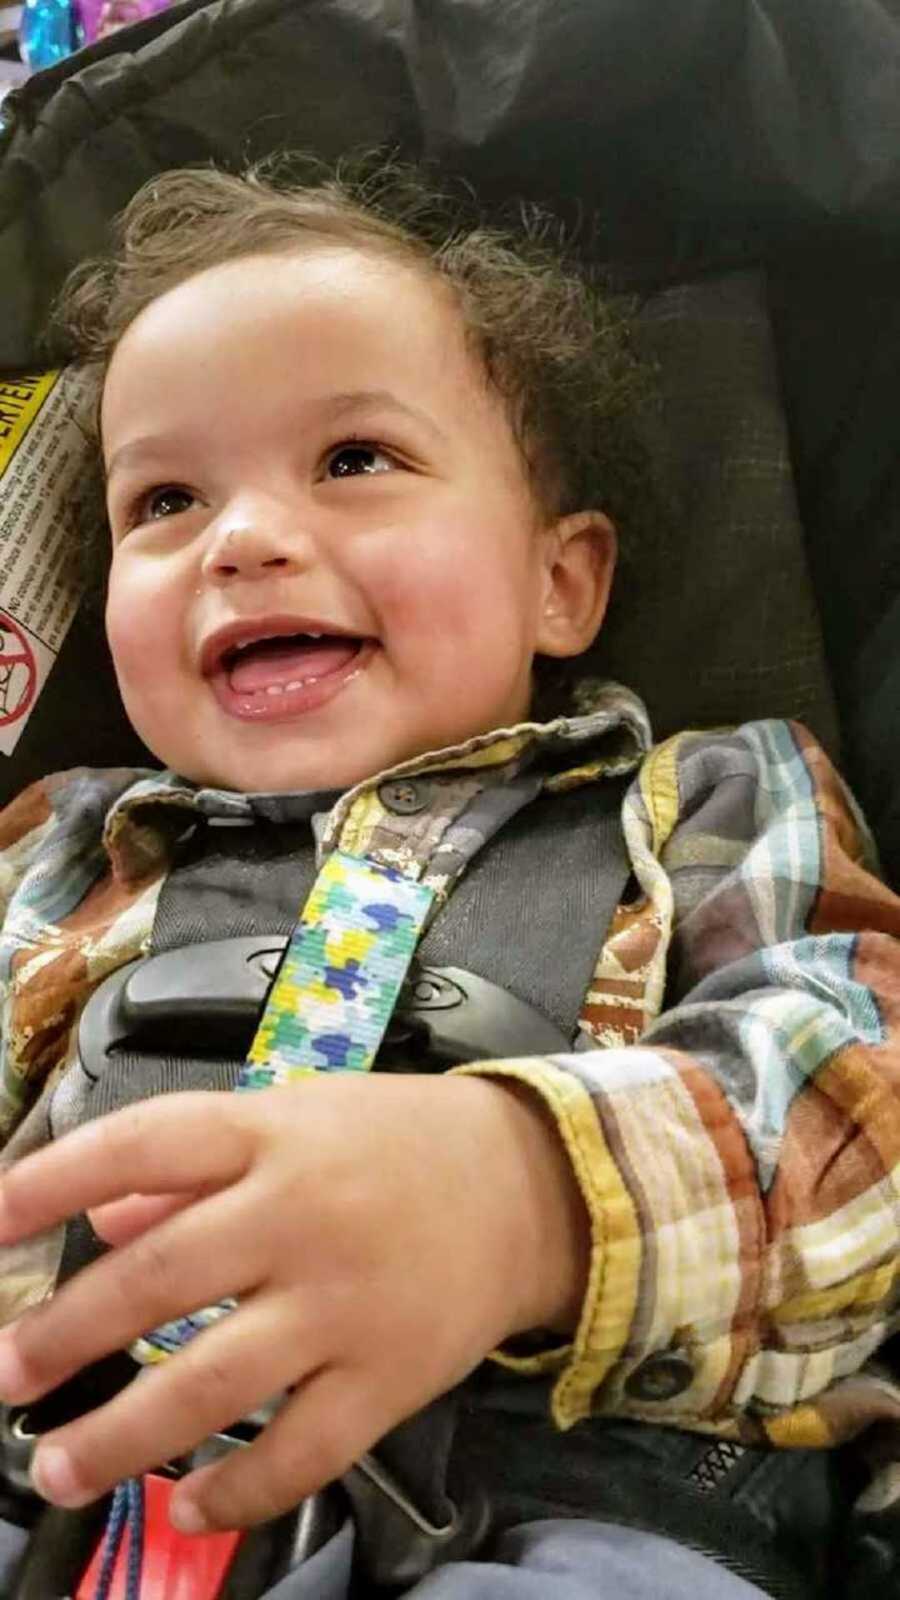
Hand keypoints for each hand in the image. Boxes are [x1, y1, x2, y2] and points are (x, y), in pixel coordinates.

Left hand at [0, 1074, 587, 1530]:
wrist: (533, 1186)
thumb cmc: (394, 1145)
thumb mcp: (297, 1119)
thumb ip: (195, 1165)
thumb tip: (98, 1218)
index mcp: (272, 1134)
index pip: (144, 1145)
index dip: (55, 1180)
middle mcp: (301, 1214)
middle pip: (160, 1278)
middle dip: (65, 1332)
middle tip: (4, 1375)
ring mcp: (346, 1303)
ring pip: (214, 1382)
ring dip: (123, 1435)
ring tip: (57, 1465)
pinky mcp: (390, 1378)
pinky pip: (301, 1452)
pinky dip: (237, 1491)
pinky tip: (188, 1506)